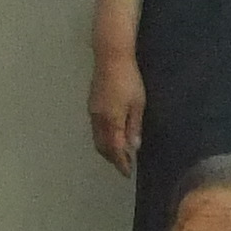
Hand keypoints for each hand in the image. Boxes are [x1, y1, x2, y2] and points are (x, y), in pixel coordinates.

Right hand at [89, 45, 146, 171]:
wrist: (111, 58)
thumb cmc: (129, 80)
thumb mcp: (138, 104)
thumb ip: (134, 126)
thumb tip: (133, 147)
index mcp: (111, 121)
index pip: (115, 149)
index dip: (120, 163)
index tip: (127, 173)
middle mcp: (98, 120)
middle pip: (102, 147)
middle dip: (112, 158)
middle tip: (124, 165)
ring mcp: (93, 112)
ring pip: (97, 138)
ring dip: (107, 149)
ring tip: (119, 153)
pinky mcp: (92, 105)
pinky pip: (96, 129)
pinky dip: (103, 138)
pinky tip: (112, 135)